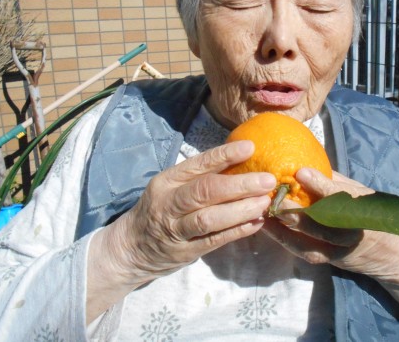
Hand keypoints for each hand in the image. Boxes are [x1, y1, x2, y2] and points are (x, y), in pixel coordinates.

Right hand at [87, 140, 272, 320]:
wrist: (131, 248)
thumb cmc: (161, 209)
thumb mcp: (171, 187)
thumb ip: (199, 177)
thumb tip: (242, 161)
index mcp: (167, 181)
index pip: (198, 164)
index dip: (225, 155)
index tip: (250, 147)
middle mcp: (169, 203)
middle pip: (206, 191)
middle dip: (240, 185)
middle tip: (267, 180)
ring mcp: (176, 229)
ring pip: (210, 218)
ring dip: (241, 210)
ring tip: (264, 202)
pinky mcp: (186, 251)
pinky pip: (215, 240)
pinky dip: (238, 231)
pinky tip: (257, 223)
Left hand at [262, 168, 398, 340]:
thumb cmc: (378, 215)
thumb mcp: (365, 194)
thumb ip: (339, 182)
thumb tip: (310, 161)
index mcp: (364, 207)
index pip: (341, 194)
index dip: (320, 183)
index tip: (300, 171)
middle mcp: (354, 230)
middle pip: (323, 221)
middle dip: (298, 210)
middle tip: (275, 197)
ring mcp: (343, 248)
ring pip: (312, 240)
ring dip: (286, 228)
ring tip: (266, 213)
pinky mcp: (333, 261)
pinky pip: (308, 252)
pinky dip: (288, 242)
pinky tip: (271, 229)